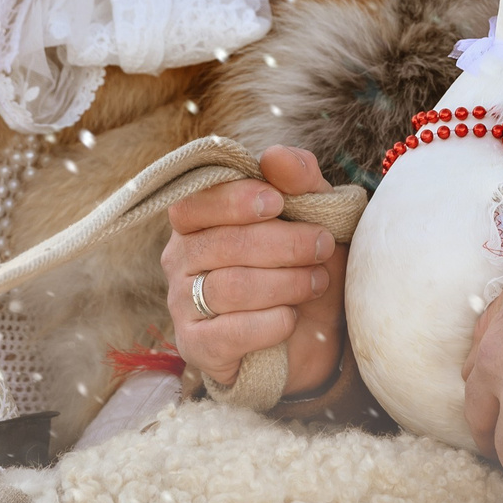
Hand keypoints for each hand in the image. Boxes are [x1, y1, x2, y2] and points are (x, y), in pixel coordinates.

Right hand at [161, 145, 346, 394]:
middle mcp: (180, 257)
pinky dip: (268, 324)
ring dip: (284, 283)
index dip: (235, 200)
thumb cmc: (302, 258)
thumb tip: (276, 157)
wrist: (312, 330)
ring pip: (229, 288)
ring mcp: (182, 303)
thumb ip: (298, 177)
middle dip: (282, 243)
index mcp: (197, 218)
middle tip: (322, 246)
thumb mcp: (312, 211)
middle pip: (222, 245)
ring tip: (316, 281)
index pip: (197, 203)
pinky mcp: (196, 346)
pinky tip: (290, 317)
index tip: (278, 202)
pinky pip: (229, 334)